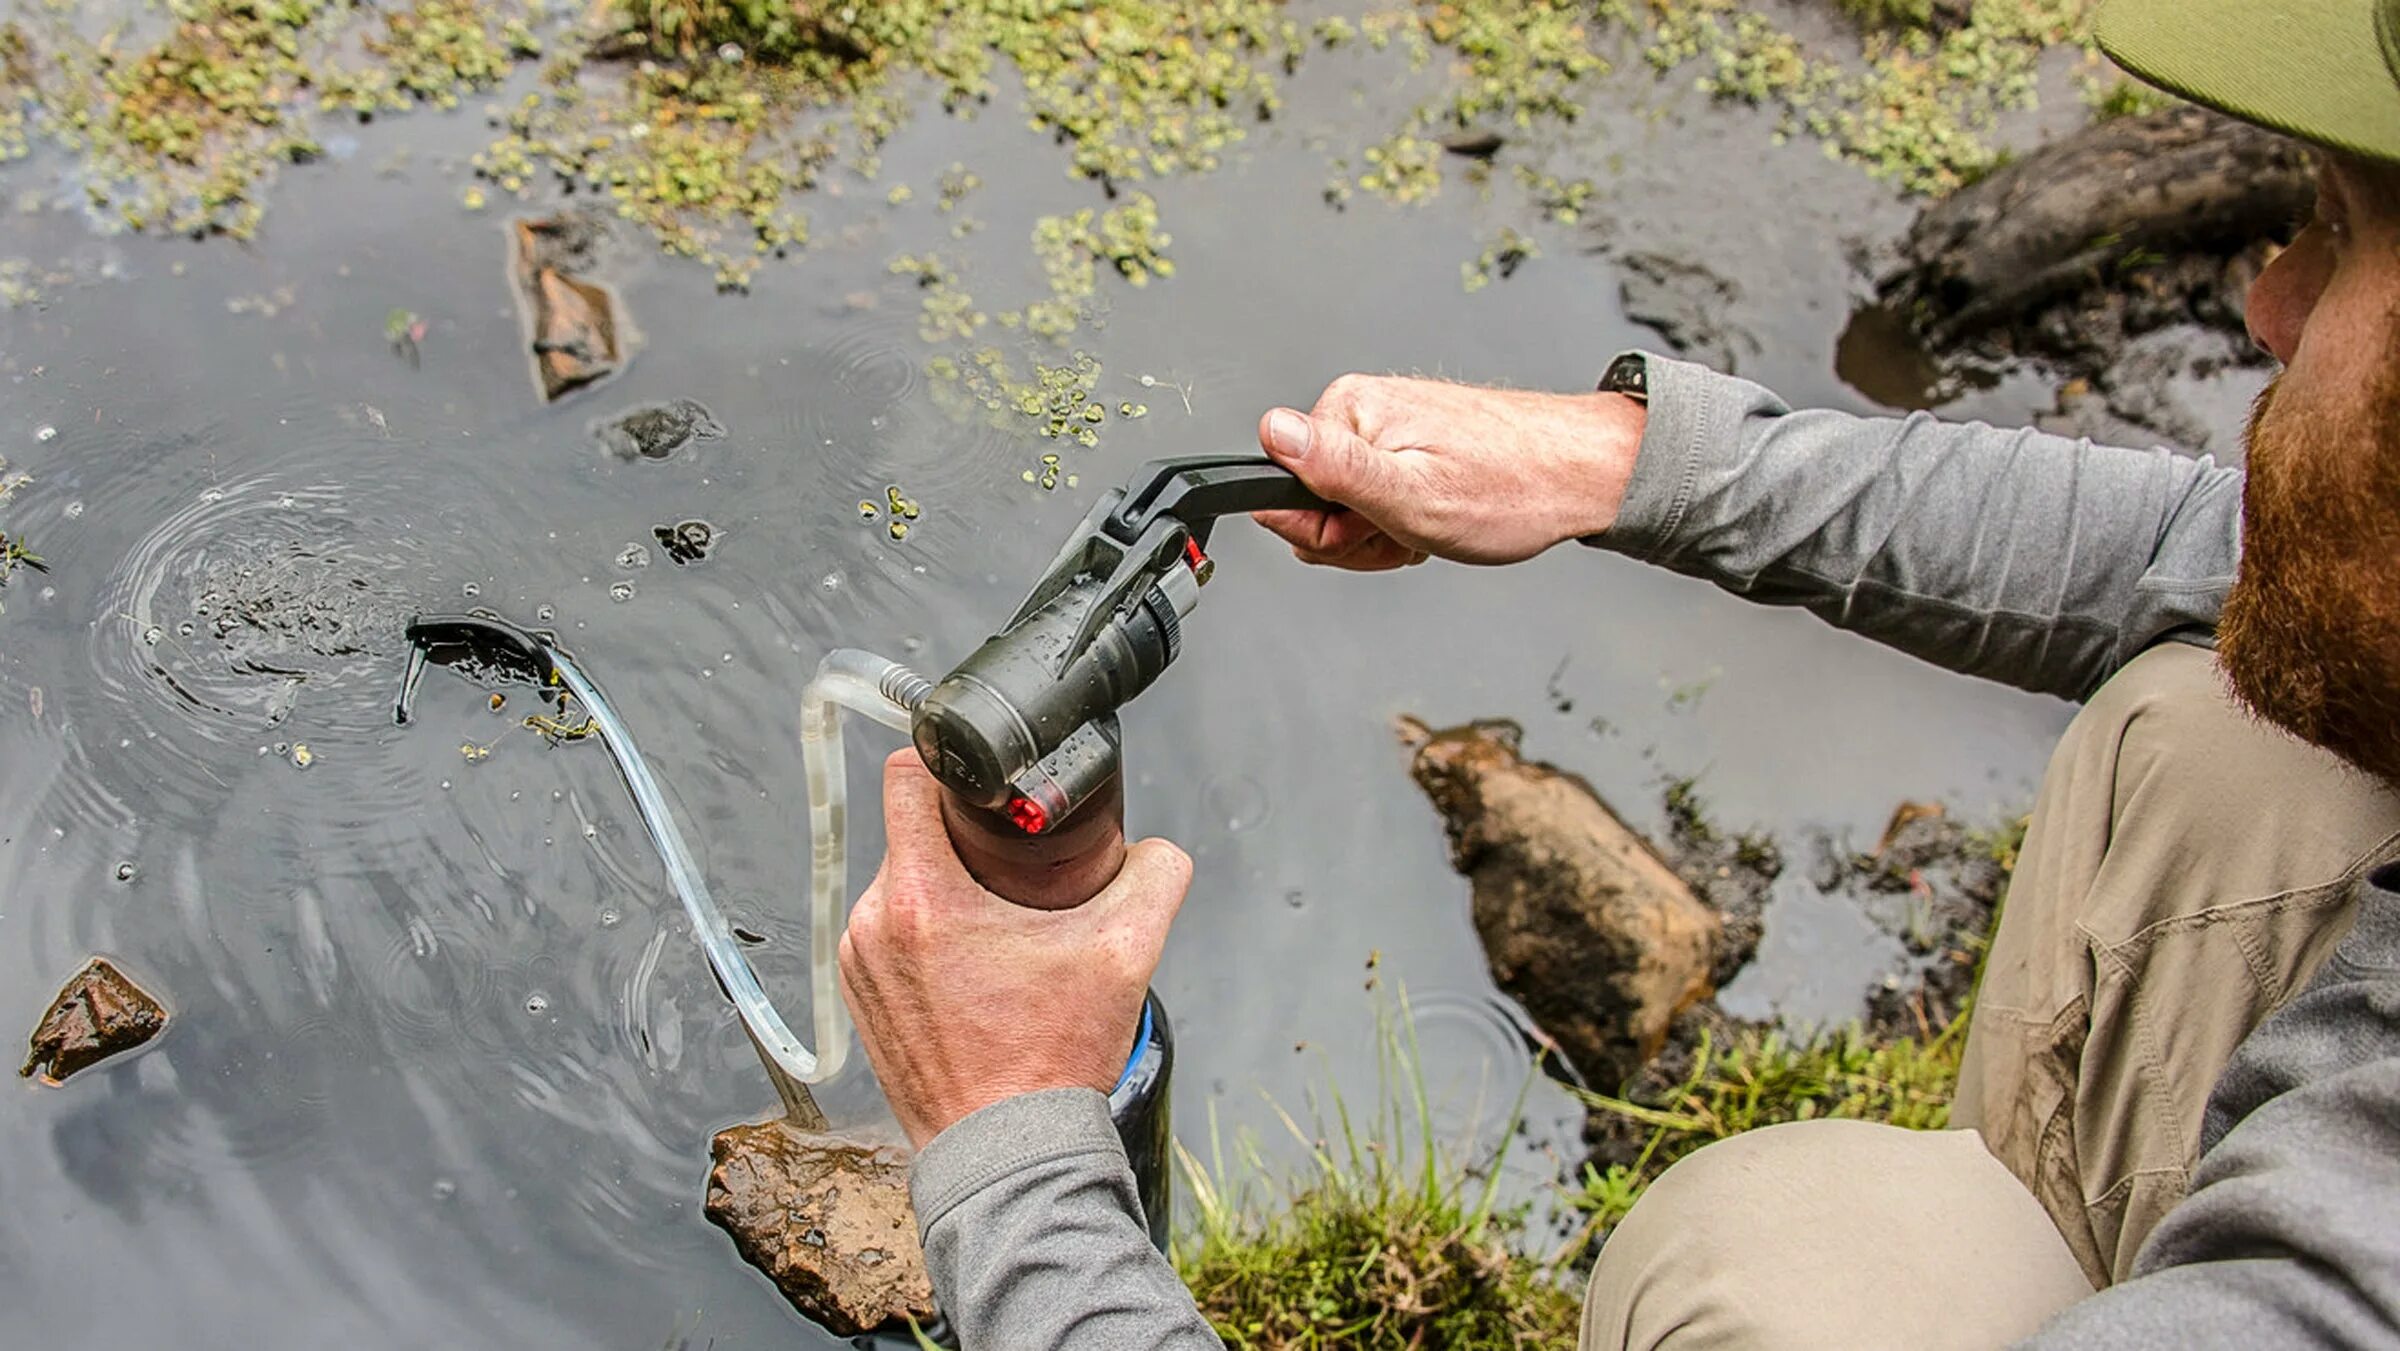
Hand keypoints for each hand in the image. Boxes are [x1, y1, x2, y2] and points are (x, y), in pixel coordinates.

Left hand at [838, 751, 1193, 1148]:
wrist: (1008, 1154)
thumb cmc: (1048, 1064)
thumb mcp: (1124, 955)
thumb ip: (1154, 878)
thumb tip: (1157, 851)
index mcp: (922, 899)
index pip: (904, 777)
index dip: (947, 762)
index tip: (982, 777)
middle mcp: (874, 925)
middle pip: (912, 834)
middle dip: (964, 841)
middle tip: (1016, 870)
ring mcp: (860, 965)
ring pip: (902, 885)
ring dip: (946, 891)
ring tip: (1000, 927)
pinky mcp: (861, 998)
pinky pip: (889, 935)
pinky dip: (927, 937)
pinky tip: (975, 967)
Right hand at [1251, 374, 1645, 569]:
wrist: (1583, 474)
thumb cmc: (1513, 488)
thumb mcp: (1413, 493)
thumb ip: (1334, 468)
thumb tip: (1272, 431)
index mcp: (1349, 411)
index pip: (1282, 492)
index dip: (1329, 532)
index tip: (1377, 531)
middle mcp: (1363, 412)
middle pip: (1313, 506)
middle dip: (1359, 538)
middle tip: (1413, 532)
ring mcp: (1387, 429)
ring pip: (1347, 511)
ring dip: (1386, 534)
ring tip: (1434, 525)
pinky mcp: (1410, 446)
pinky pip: (1380, 501)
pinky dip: (1407, 522)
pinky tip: (1441, 518)